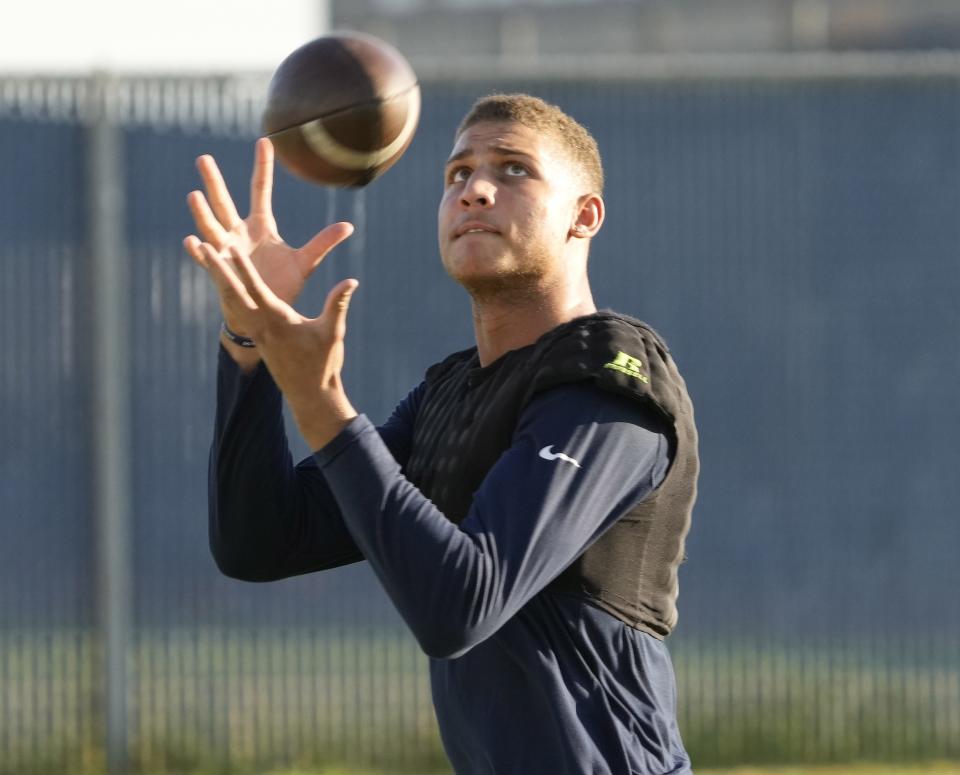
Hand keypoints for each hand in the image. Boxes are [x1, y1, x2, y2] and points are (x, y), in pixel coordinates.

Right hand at [183, 137, 352, 336]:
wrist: (267, 315)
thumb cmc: (283, 286)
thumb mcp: (305, 263)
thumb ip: (322, 243)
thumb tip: (348, 226)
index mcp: (260, 227)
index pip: (260, 191)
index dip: (263, 167)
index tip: (264, 141)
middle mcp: (239, 234)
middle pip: (225, 203)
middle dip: (214, 182)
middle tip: (203, 158)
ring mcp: (226, 251)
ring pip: (211, 228)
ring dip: (202, 213)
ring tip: (194, 196)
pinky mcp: (220, 272)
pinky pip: (206, 261)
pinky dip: (199, 252)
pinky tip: (191, 242)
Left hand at [192, 241, 359, 450]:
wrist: (310, 394)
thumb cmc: (324, 363)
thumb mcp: (333, 333)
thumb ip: (338, 305)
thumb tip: (351, 281)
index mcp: (279, 321)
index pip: (257, 290)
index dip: (243, 269)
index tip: (232, 249)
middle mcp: (261, 326)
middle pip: (234, 293)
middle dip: (218, 269)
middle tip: (204, 247)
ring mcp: (256, 333)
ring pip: (231, 300)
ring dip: (218, 278)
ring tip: (206, 256)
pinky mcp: (256, 337)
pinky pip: (236, 310)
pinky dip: (226, 292)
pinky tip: (221, 281)